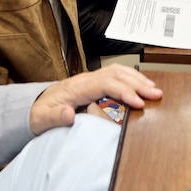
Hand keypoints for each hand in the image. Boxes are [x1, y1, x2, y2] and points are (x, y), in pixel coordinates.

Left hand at [29, 65, 161, 134]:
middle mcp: (86, 79)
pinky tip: (141, 85)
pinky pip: (115, 74)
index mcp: (76, 87)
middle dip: (137, 83)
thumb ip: (53, 117)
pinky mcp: (94, 82)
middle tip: (156, 94)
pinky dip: (131, 77)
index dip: (123, 91)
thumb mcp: (41, 119)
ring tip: (154, 89)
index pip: (105, 83)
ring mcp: (90, 79)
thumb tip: (69, 114)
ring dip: (137, 79)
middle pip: (116, 74)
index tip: (138, 103)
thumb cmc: (39, 113)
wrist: (34, 105)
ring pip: (118, 71)